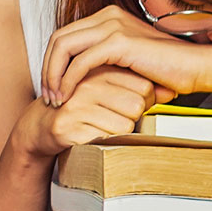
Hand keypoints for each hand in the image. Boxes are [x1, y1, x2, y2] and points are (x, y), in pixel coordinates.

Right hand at [13, 66, 174, 158]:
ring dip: (118, 132)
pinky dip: (104, 142)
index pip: (143, 85)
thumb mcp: (105, 89)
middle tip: (112, 117)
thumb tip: (172, 92)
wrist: (39, 125)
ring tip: (99, 125)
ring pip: (125, 124)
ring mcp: (76, 103)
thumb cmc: (78, 106)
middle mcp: (86, 82)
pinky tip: (90, 135)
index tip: (127, 105)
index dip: (143, 101)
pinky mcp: (68, 124)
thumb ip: (135, 87)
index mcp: (97, 68)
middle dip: (132, 117)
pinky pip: (106, 139)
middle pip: (137, 105)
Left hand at [41, 6, 208, 105]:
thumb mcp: (128, 62)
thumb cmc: (168, 69)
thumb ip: (103, 61)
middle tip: (47, 96)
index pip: (65, 36)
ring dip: (53, 75)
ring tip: (54, 100)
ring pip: (63, 47)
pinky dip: (68, 80)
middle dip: (47, 69)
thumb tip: (76, 75)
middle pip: (58, 39)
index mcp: (108, 18)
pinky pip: (81, 61)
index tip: (51, 87)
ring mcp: (113, 26)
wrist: (198, 67)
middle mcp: (108, 16)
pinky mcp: (120, 42)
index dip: (51, 62)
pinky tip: (67, 96)